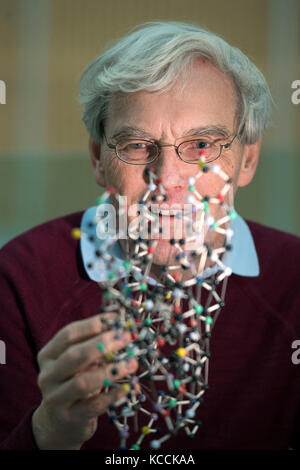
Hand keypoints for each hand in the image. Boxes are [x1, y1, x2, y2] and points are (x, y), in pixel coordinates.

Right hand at [32, 313, 137, 448]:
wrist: (60, 422)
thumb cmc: (75, 381)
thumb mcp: (80, 362)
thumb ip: (94, 344)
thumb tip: (121, 324)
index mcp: (48, 355)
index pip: (68, 334)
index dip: (93, 325)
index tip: (117, 319)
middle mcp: (48, 376)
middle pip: (74, 356)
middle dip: (102, 344)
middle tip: (126, 338)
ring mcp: (56, 399)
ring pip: (82, 382)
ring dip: (111, 370)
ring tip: (132, 362)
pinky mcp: (70, 418)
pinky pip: (93, 406)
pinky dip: (113, 395)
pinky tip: (128, 387)